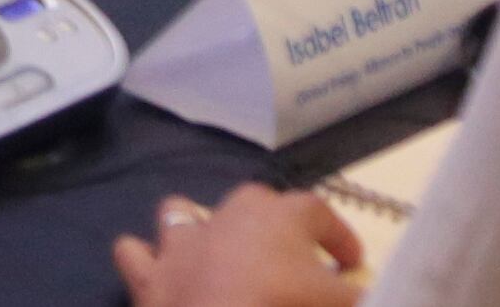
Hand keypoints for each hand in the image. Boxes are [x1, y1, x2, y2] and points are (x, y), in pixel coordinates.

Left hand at [112, 183, 365, 306]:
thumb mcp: (339, 303)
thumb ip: (354, 293)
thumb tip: (364, 293)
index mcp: (281, 217)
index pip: (319, 212)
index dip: (340, 237)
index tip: (352, 263)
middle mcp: (230, 216)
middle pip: (256, 203)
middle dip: (276, 226)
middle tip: (295, 261)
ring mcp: (184, 244)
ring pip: (183, 213)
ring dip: (200, 228)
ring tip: (218, 252)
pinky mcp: (151, 276)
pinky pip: (135, 253)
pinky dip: (145, 260)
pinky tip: (158, 270)